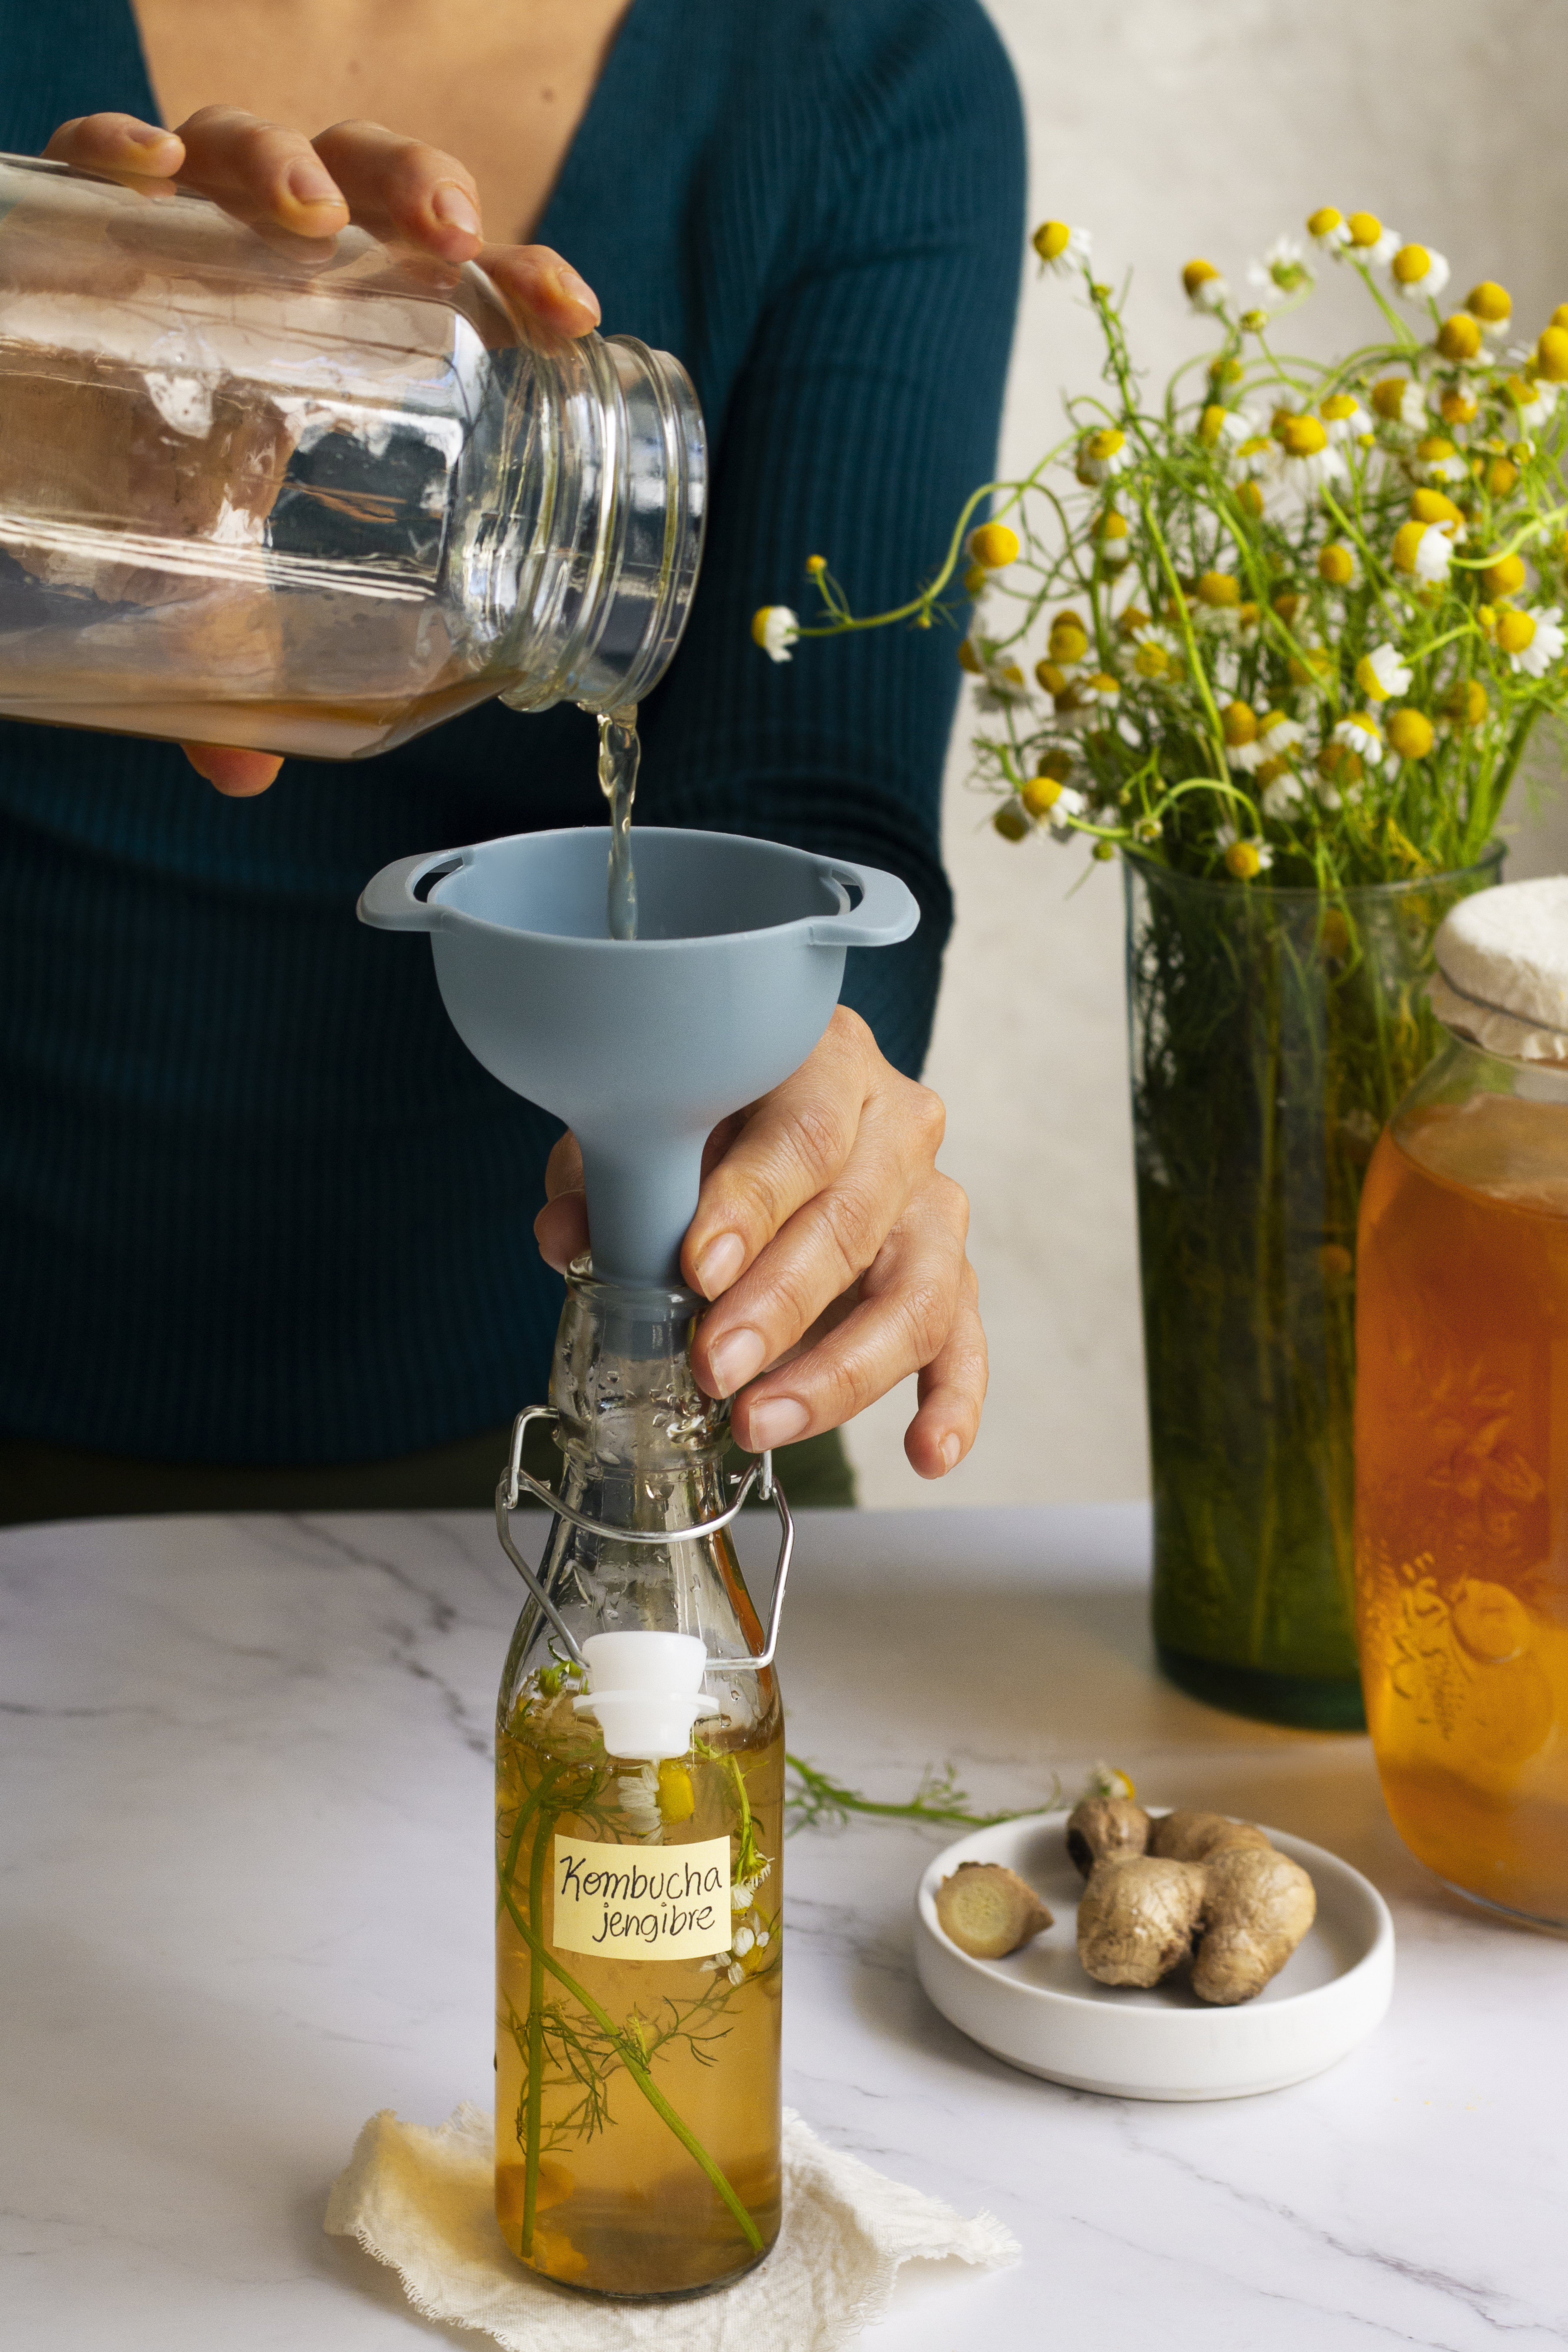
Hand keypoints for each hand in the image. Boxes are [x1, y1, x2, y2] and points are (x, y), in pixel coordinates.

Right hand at [42, 108, 601, 798]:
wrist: (21, 429)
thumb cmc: (143, 487)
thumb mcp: (209, 583)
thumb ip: (237, 664)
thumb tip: (242, 775)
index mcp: (345, 329)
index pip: (455, 281)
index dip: (521, 281)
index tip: (572, 315)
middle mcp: (272, 262)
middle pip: (367, 185)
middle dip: (416, 188)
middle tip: (449, 238)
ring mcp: (180, 230)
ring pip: (251, 147)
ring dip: (288, 163)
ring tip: (312, 217)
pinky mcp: (81, 213)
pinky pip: (97, 155)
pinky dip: (118, 147)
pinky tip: (147, 171)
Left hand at [536, 1008, 986, 1478]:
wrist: (763, 1112)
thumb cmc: (707, 1117)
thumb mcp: (647, 1128)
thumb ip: (611, 1176)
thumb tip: (567, 1237)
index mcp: (827, 1064)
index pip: (803, 1134)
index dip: (752, 1205)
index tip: (699, 1268)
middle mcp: (897, 1126)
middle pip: (854, 1219)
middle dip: (779, 1305)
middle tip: (714, 1366)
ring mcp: (931, 1203)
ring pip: (916, 1293)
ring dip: (837, 1373)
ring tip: (758, 1424)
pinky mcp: (949, 1271)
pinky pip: (963, 1340)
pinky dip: (952, 1402)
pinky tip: (926, 1453)